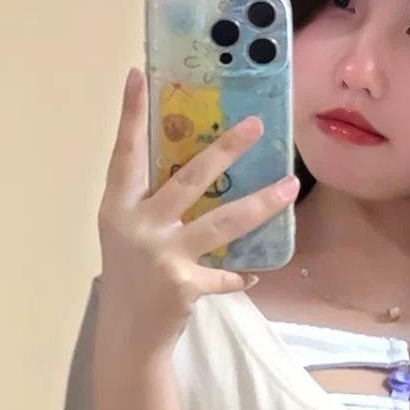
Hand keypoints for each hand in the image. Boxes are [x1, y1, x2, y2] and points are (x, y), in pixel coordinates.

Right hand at [96, 66, 299, 356]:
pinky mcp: (184, 284)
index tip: (137, 75)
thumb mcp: (129, 232)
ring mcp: (161, 253)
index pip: (125, 152)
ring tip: (291, 186)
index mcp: (118, 206)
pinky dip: (238, 276)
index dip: (130, 115)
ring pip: (223, 221)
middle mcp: (138, 224)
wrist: (126, 333)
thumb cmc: (130, 275)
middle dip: (226, 148)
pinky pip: (225, 274)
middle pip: (190, 177)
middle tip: (257, 124)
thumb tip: (200, 168)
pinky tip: (253, 275)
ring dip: (262, 203)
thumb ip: (152, 203)